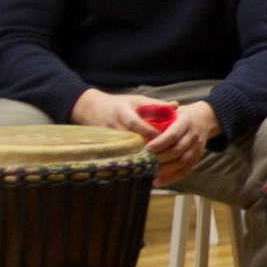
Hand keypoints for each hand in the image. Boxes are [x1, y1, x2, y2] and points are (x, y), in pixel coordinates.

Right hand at [71, 92, 218, 187]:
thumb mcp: (136, 100)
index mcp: (124, 115)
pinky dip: (134, 160)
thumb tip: (176, 106)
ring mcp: (110, 139)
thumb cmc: (118, 104)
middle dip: (151, 149)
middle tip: (167, 155)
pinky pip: (122, 156)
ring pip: (129, 152)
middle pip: (135, 142)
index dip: (154, 134)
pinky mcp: (107, 147)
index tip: (168, 139)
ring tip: (158, 163)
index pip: (140, 127)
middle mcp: (116, 128)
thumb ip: (156, 104)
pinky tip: (145, 165)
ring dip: (143, 158)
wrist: (90, 109)